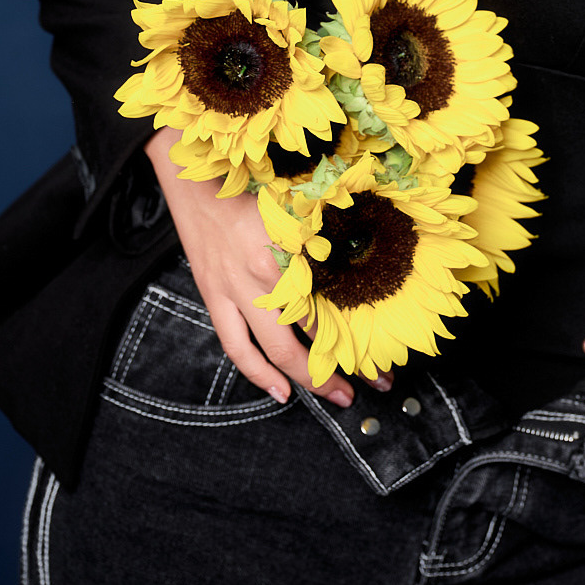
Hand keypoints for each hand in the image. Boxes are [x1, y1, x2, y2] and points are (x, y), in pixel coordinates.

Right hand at [144, 128, 379, 408]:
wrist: (199, 189)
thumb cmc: (255, 195)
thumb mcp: (299, 210)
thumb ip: (327, 238)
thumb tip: (364, 261)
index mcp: (289, 249)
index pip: (333, 298)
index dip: (361, 327)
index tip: (385, 345)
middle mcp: (263, 275)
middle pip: (308, 333)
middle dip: (342, 364)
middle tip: (373, 383)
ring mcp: (236, 292)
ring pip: (272, 348)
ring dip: (305, 378)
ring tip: (334, 395)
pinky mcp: (216, 300)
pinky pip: (236, 346)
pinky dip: (257, 373)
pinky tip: (279, 392)